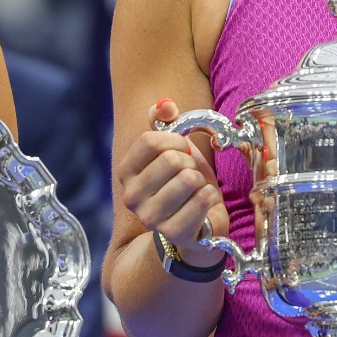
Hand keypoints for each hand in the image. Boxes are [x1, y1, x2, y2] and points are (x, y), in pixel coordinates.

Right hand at [116, 99, 228, 267]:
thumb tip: (166, 105)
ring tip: (196, 189)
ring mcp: (151, 217)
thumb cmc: (183, 182)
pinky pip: (202, 198)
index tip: (183, 147)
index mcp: (126, 172)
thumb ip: (165, 122)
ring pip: (188, 179)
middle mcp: (132, 196)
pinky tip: (204, 203)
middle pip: (171, 160)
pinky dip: (210, 196)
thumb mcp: (172, 149)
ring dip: (200, 180)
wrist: (197, 224)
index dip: (175, 139)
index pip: (149, 141)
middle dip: (190, 162)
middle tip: (191, 173)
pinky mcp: (174, 232)